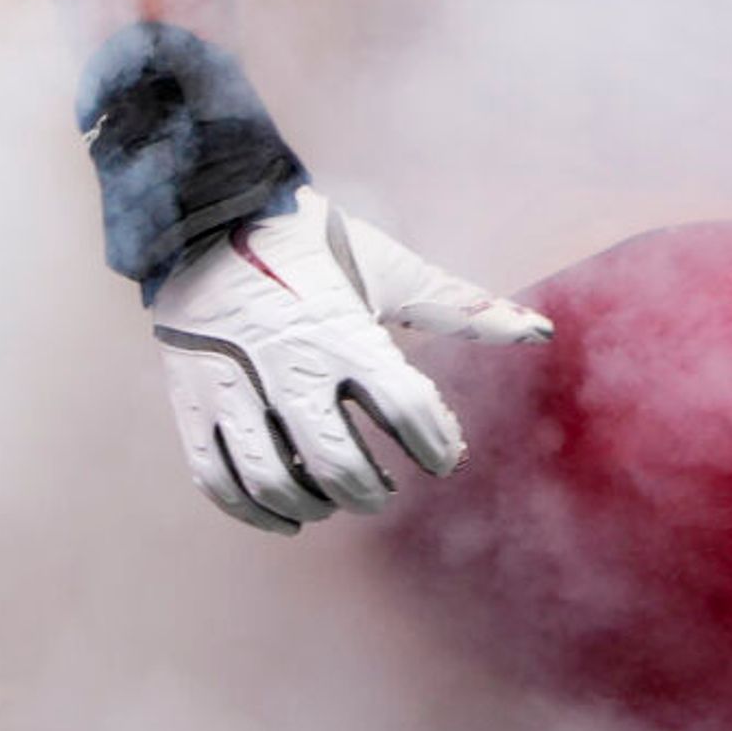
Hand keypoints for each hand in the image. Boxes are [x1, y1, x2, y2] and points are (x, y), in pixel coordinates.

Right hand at [150, 188, 549, 533]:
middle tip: (384, 491)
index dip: (436, 446)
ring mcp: (230, 386)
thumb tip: (540, 331)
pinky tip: (286, 516)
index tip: (443, 456)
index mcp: (340, 328)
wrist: (204, 215)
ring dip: (312, 505)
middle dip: (369, 492)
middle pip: (336, 463)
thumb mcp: (387, 269)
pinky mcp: (191, 400)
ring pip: (273, 481)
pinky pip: (217, 478)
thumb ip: (460, 307)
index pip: (406, 409)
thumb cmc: (310, 244)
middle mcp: (284, 363)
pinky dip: (253, 511)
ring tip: (333, 499)